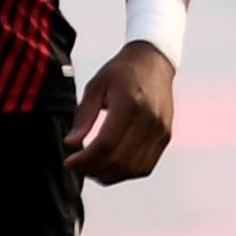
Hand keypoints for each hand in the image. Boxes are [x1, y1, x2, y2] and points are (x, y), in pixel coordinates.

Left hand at [65, 42, 176, 182]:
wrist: (154, 60)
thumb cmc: (122, 71)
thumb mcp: (96, 85)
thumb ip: (84, 115)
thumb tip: (70, 143)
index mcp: (130, 102)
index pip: (106, 144)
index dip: (85, 160)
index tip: (69, 162)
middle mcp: (149, 119)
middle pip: (119, 160)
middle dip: (93, 170)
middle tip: (78, 167)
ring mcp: (160, 129)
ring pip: (133, 168)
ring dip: (109, 176)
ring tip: (92, 169)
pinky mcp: (165, 136)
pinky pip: (145, 166)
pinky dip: (126, 173)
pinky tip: (111, 166)